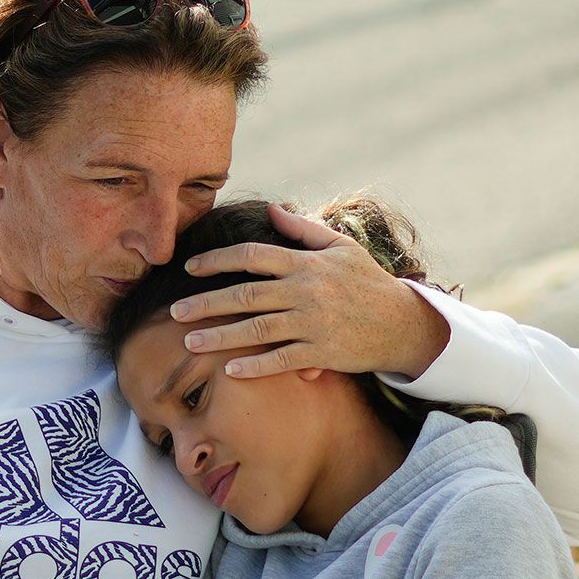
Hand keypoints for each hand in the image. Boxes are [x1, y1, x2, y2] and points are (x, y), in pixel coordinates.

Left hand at [171, 204, 450, 381]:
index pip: (252, 256)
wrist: (403, 323)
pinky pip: (282, 360)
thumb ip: (303, 229)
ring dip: (220, 337)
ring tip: (190, 343)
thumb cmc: (368, 282)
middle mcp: (307, 291)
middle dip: (206, 303)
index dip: (217, 261)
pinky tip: (230, 370)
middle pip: (246, 296)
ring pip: (257, 330)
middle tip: (175, 312)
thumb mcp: (341, 247)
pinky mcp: (322, 352)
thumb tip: (272, 208)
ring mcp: (314, 323)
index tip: (191, 268)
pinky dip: (255, 366)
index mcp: (307, 263)